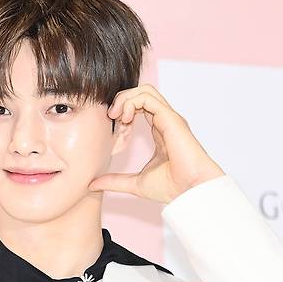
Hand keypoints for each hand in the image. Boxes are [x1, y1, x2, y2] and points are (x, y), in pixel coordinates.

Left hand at [87, 84, 224, 203]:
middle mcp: (165, 121)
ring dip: (125, 98)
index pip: (140, 107)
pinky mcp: (170, 118)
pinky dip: (132, 102)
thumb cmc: (171, 187)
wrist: (190, 191)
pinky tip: (126, 119)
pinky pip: (148, 97)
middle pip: (141, 93)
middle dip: (122, 100)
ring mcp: (169, 118)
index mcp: (160, 131)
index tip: (114, 127)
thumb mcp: (134, 183)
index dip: (123, 111)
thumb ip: (113, 181)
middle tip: (111, 116)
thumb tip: (92, 185)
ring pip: (145, 90)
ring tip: (116, 115)